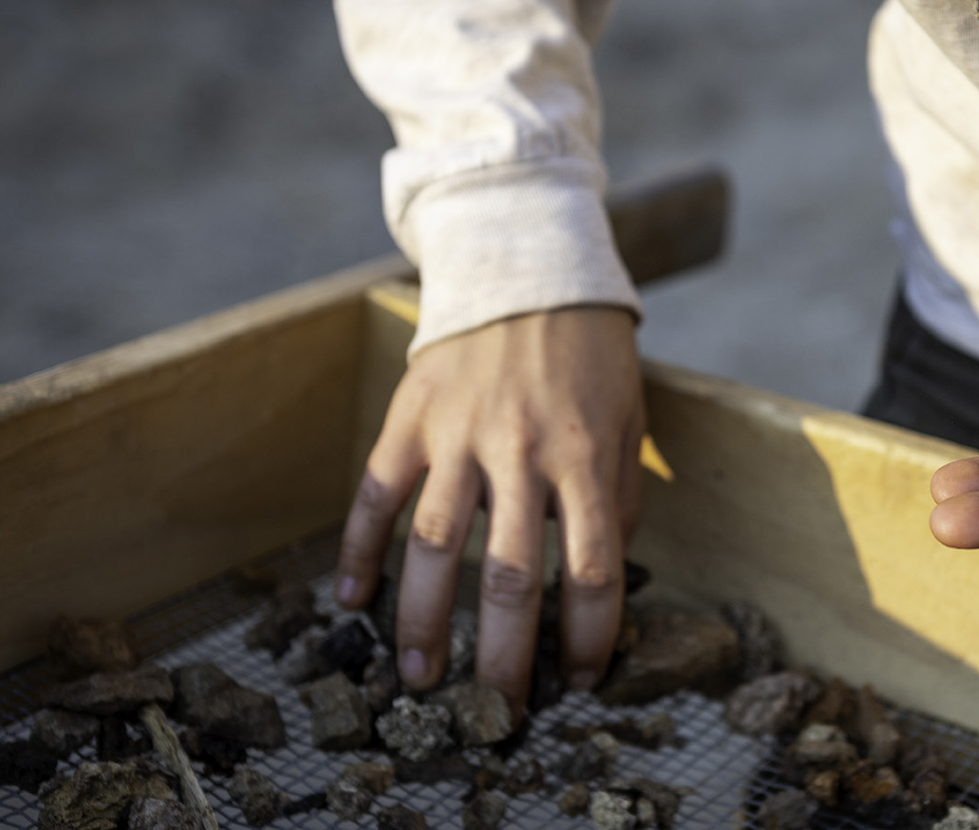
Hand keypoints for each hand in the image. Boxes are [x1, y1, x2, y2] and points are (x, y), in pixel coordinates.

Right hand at [334, 306, 642, 712]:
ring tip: (418, 679)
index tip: (583, 675)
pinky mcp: (410, 416)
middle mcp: (520, 451)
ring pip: (432, 546)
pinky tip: (350, 599)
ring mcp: (458, 434)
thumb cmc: (590, 357)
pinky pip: (375, 493)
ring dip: (421, 621)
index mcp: (586, 457)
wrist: (528, 268)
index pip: (590, 570)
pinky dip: (358, 548)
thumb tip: (599, 579)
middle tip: (495, 710)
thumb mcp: (627, 423)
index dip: (590, 634)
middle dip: (502, 655)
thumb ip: (617, 500)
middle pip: (507, 577)